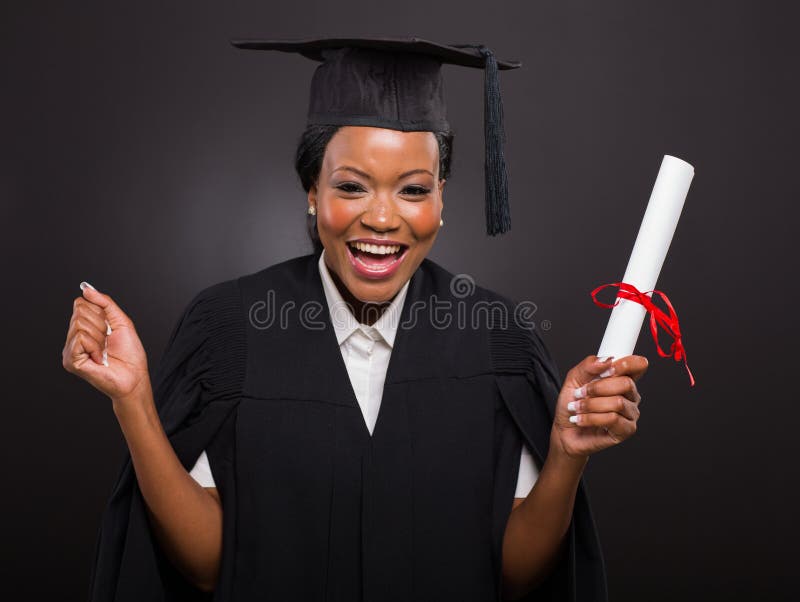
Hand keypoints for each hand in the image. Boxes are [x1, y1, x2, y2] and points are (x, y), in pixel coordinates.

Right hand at [62, 282, 149, 402]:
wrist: (134, 377)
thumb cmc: (130, 354)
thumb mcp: (121, 321)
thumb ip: (105, 303)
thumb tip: (86, 288)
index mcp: (84, 327)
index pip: (81, 303)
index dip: (100, 312)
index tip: (109, 327)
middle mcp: (74, 337)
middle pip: (80, 311)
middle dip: (101, 324)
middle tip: (108, 341)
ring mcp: (70, 350)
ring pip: (79, 324)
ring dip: (100, 337)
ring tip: (104, 351)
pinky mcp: (70, 361)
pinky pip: (79, 339)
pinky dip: (96, 346)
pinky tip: (100, 358)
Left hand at [550, 355, 647, 459]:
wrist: (564, 429)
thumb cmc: (572, 404)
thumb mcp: (574, 378)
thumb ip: (589, 365)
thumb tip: (607, 360)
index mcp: (621, 379)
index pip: (638, 365)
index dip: (626, 364)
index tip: (607, 369)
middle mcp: (630, 396)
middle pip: (626, 383)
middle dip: (598, 388)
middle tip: (581, 393)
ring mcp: (630, 413)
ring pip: (618, 403)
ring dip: (591, 405)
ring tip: (577, 408)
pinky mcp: (626, 430)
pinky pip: (613, 419)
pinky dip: (591, 418)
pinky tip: (581, 420)